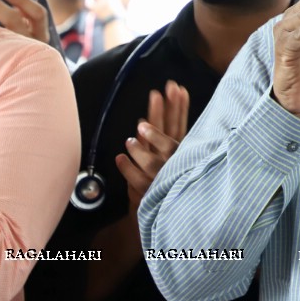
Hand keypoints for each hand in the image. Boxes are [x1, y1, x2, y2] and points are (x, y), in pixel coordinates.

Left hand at [114, 80, 188, 210]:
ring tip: (133, 135)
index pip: (179, 126)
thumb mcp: (167, 154)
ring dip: (143, 147)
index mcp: (177, 151)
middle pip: (168, 136)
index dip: (179, 107)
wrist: (162, 212)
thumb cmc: (164, 177)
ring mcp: (160, 177)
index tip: (176, 89)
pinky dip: (127, 169)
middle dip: (163, 115)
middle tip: (156, 95)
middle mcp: (171, 162)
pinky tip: (120, 157)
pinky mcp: (147, 192)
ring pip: (152, 161)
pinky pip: (135, 179)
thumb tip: (151, 110)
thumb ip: (161, 134)